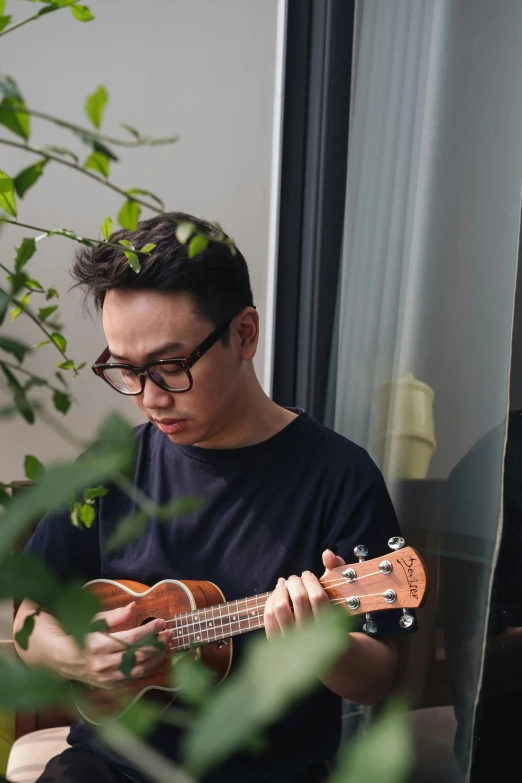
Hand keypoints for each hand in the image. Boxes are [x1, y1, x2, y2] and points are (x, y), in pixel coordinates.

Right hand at [56, 601, 172, 689]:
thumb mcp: (94, 621)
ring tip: (168, 645)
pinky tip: (156, 657)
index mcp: (98, 646)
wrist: (60, 659)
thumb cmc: (78, 635)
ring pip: (139, 669)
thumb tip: (133, 606)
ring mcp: (106, 678)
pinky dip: (147, 668)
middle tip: (170, 632)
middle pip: (138, 654)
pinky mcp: (109, 686)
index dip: (149, 630)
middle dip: (158, 643)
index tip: (161, 621)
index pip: (131, 638)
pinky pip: (133, 677)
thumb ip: (115, 616)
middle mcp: (103, 664)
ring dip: (157, 657)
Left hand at [264, 550, 345, 640]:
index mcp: (330, 626)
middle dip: (295, 582)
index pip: (318, 598)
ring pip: (281, 608)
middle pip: (299, 600)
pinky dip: (271, 601)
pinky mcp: (278, 643)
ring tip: (284, 583)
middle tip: (295, 578)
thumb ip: (336, 569)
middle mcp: (312, 637)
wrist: (329, 653)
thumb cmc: (334, 616)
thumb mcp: (340, 594)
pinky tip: (277, 594)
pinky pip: (270, 618)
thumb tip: (326, 553)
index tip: (307, 574)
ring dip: (281, 589)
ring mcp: (293, 642)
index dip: (310, 581)